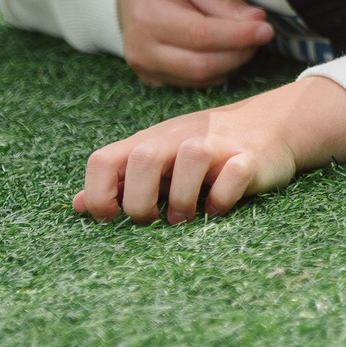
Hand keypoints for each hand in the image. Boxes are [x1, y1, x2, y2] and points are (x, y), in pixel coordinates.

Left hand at [75, 73, 345, 223]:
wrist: (268, 127)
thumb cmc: (204, 152)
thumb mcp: (158, 159)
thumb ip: (120, 181)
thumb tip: (77, 205)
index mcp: (149, 141)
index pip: (104, 160)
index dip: (99, 195)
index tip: (114, 219)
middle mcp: (178, 138)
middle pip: (142, 158)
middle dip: (140, 201)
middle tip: (154, 219)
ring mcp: (216, 145)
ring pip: (191, 157)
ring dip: (182, 199)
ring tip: (185, 216)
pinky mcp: (249, 159)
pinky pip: (233, 176)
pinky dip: (222, 199)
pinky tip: (218, 207)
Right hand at [117, 0, 275, 87]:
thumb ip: (223, 0)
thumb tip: (257, 21)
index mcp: (150, 17)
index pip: (201, 36)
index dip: (238, 36)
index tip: (266, 29)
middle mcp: (142, 50)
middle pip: (202, 65)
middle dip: (239, 53)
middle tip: (261, 34)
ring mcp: (145, 69)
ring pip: (200, 79)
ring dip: (231, 64)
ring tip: (246, 41)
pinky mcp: (153, 80)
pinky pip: (194, 84)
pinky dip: (217, 71)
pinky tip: (226, 51)